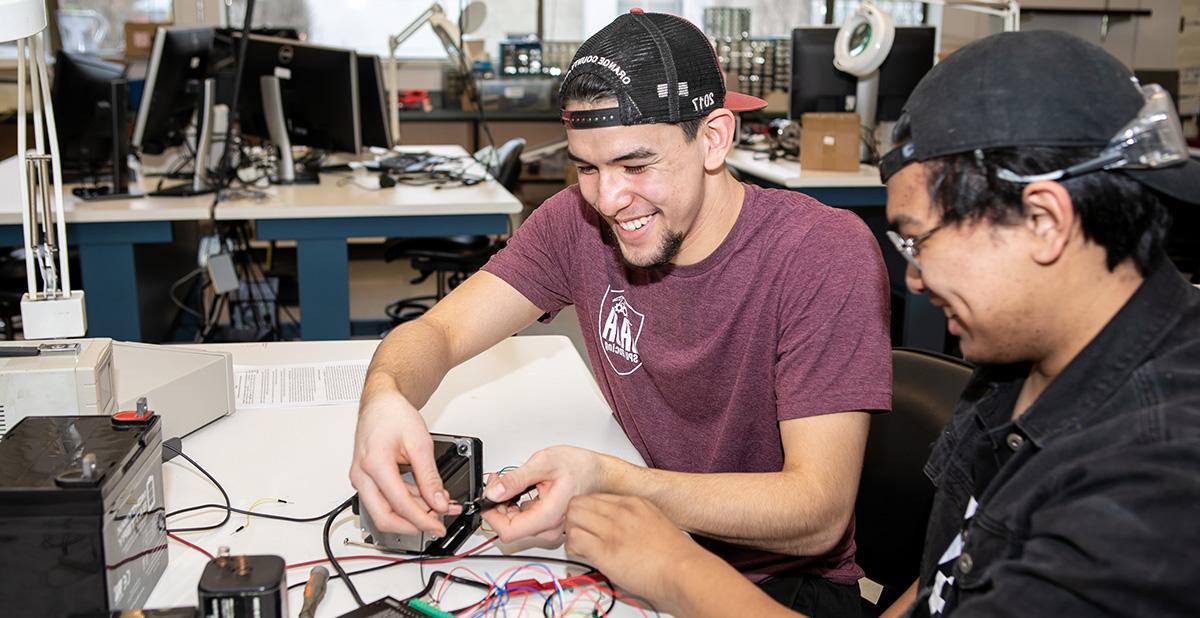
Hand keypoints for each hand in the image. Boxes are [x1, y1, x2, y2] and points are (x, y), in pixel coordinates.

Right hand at [349, 386, 449, 535]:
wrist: (380, 403)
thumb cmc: (393, 415)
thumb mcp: (420, 442)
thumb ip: (430, 476)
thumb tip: (439, 501)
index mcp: (374, 463)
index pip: (399, 504)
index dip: (422, 520)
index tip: (439, 526)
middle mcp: (361, 475)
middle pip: (384, 517)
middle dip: (413, 525)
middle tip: (436, 523)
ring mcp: (360, 479)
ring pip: (383, 512)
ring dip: (411, 514)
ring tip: (438, 508)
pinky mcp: (365, 480)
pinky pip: (383, 500)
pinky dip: (404, 504)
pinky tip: (424, 500)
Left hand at [480, 446, 606, 542]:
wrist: (599, 473)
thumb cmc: (580, 467)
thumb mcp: (544, 463)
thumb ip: (517, 479)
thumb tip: (494, 492)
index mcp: (548, 516)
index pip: (508, 532)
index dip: (492, 516)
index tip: (488, 498)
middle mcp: (549, 528)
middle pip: (510, 528)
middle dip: (497, 505)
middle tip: (498, 481)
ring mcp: (549, 528)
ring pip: (516, 523)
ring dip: (506, 503)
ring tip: (511, 481)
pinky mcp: (548, 524)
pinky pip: (525, 519)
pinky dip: (516, 504)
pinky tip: (523, 488)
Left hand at [565, 494, 714, 605]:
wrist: (686, 572)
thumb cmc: (676, 558)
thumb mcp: (656, 526)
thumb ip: (635, 524)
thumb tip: (619, 536)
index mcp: (635, 503)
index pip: (595, 497)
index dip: (587, 513)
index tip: (589, 527)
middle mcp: (621, 510)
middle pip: (579, 502)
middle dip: (574, 520)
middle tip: (581, 537)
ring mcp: (613, 527)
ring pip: (572, 517)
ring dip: (572, 534)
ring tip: (583, 549)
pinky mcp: (606, 549)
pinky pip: (574, 540)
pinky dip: (573, 549)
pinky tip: (585, 558)